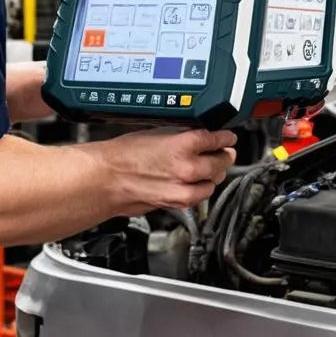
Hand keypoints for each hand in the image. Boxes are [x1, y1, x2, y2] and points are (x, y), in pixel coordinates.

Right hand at [98, 128, 237, 213]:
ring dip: (214, 173)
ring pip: (215, 180)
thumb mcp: (158, 133)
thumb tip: (201, 136)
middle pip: (222, 160)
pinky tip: (196, 181)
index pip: (219, 138)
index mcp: (184, 144)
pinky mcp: (180, 203)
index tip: (228, 137)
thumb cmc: (124, 155)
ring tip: (208, 167)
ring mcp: (185, 188)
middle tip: (222, 151)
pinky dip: (202, 188)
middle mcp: (188, 167)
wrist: (107, 178)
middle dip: (223, 154)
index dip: (226, 137)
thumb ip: (184, 135)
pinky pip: (202, 195)